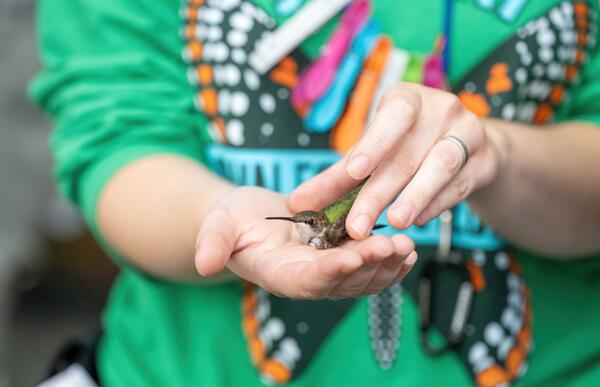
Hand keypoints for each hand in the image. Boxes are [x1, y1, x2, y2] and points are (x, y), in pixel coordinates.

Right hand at [195, 186, 415, 298]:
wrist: (251, 219)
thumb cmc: (233, 220)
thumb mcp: (218, 225)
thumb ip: (213, 244)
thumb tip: (203, 265)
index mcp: (280, 275)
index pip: (308, 280)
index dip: (330, 271)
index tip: (353, 256)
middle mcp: (308, 280)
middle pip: (343, 281)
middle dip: (371, 265)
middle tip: (395, 245)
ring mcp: (327, 272)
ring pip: (362, 278)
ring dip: (386, 265)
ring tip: (408, 246)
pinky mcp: (340, 260)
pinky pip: (368, 268)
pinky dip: (388, 262)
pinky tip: (408, 250)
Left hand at [289, 83, 500, 238]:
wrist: (467, 145)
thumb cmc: (406, 146)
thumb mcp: (373, 154)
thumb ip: (337, 178)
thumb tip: (296, 203)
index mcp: (408, 99)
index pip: (393, 114)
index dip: (375, 142)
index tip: (354, 171)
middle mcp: (441, 109)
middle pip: (408, 153)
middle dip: (379, 192)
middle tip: (356, 226)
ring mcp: (468, 132)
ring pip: (442, 164)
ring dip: (416, 196)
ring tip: (394, 222)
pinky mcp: (485, 161)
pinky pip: (461, 184)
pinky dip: (437, 204)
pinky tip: (417, 220)